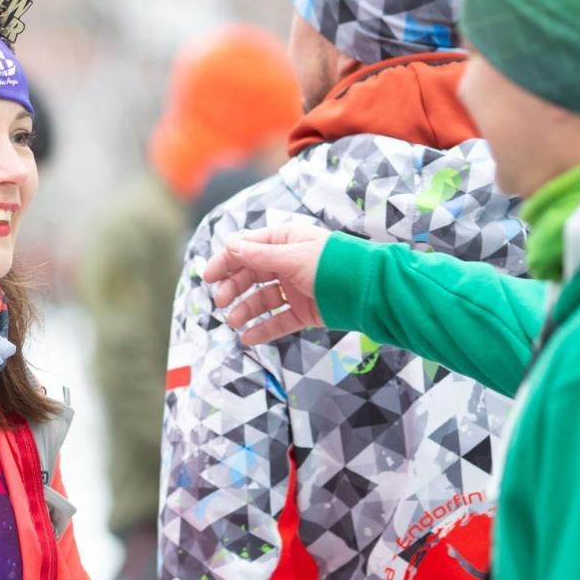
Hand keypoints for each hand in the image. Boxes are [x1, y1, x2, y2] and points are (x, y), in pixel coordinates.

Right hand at [203, 224, 330, 344]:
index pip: (247, 249)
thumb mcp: (292, 257)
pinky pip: (279, 320)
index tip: (209, 277)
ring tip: (233, 321)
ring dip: (246, 310)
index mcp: (285, 242)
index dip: (226, 261)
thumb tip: (229, 244)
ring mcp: (296, 288)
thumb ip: (258, 254)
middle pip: (252, 275)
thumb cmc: (333, 264)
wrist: (370, 291)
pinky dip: (263, 329)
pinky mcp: (305, 311)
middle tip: (221, 302)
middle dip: (234, 288)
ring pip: (263, 299)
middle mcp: (288, 264)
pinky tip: (248, 337)